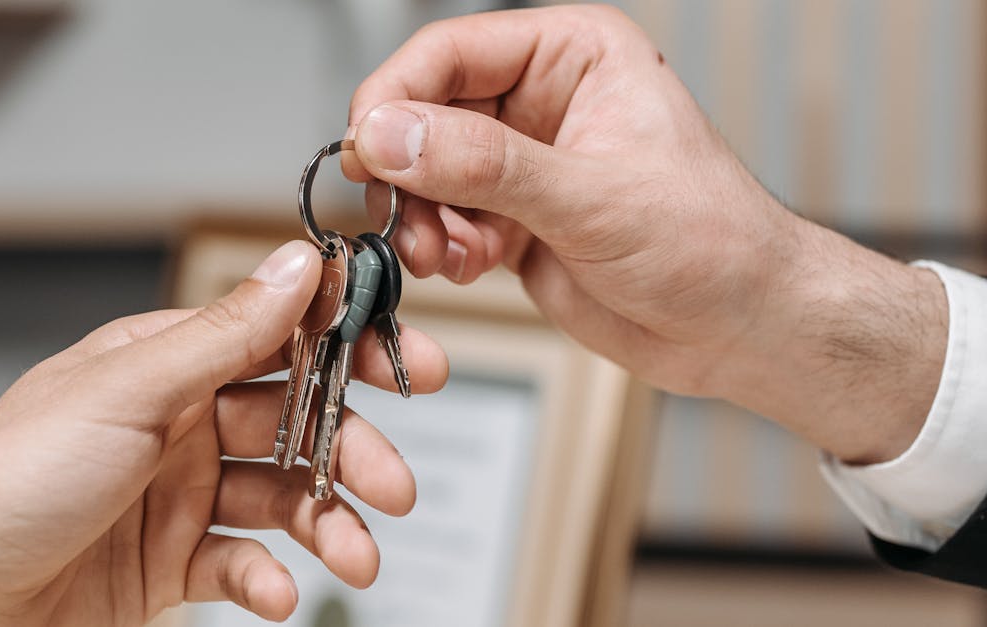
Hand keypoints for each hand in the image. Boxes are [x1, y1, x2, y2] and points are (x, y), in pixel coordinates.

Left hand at [0, 241, 448, 625]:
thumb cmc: (4, 482)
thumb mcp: (126, 392)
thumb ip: (222, 334)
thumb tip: (294, 266)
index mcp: (165, 365)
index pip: (277, 339)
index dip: (349, 347)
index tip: (411, 362)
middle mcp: (177, 425)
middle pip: (293, 425)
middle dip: (351, 450)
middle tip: (393, 481)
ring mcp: (175, 496)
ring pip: (280, 499)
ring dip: (328, 524)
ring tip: (357, 553)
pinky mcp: (168, 562)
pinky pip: (243, 563)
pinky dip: (270, 579)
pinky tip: (278, 591)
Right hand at [343, 6, 945, 463]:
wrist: (736, 327)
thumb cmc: (710, 242)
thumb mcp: (593, 196)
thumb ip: (485, 164)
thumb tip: (393, 134)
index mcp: (573, 56)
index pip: (450, 52)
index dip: (396, 97)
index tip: (367, 147)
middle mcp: (541, 101)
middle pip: (425, 113)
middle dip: (408, 172)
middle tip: (404, 216)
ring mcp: (523, 164)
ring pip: (426, 173)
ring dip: (421, 218)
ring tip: (446, 254)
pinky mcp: (512, 219)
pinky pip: (444, 220)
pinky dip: (442, 247)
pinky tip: (470, 266)